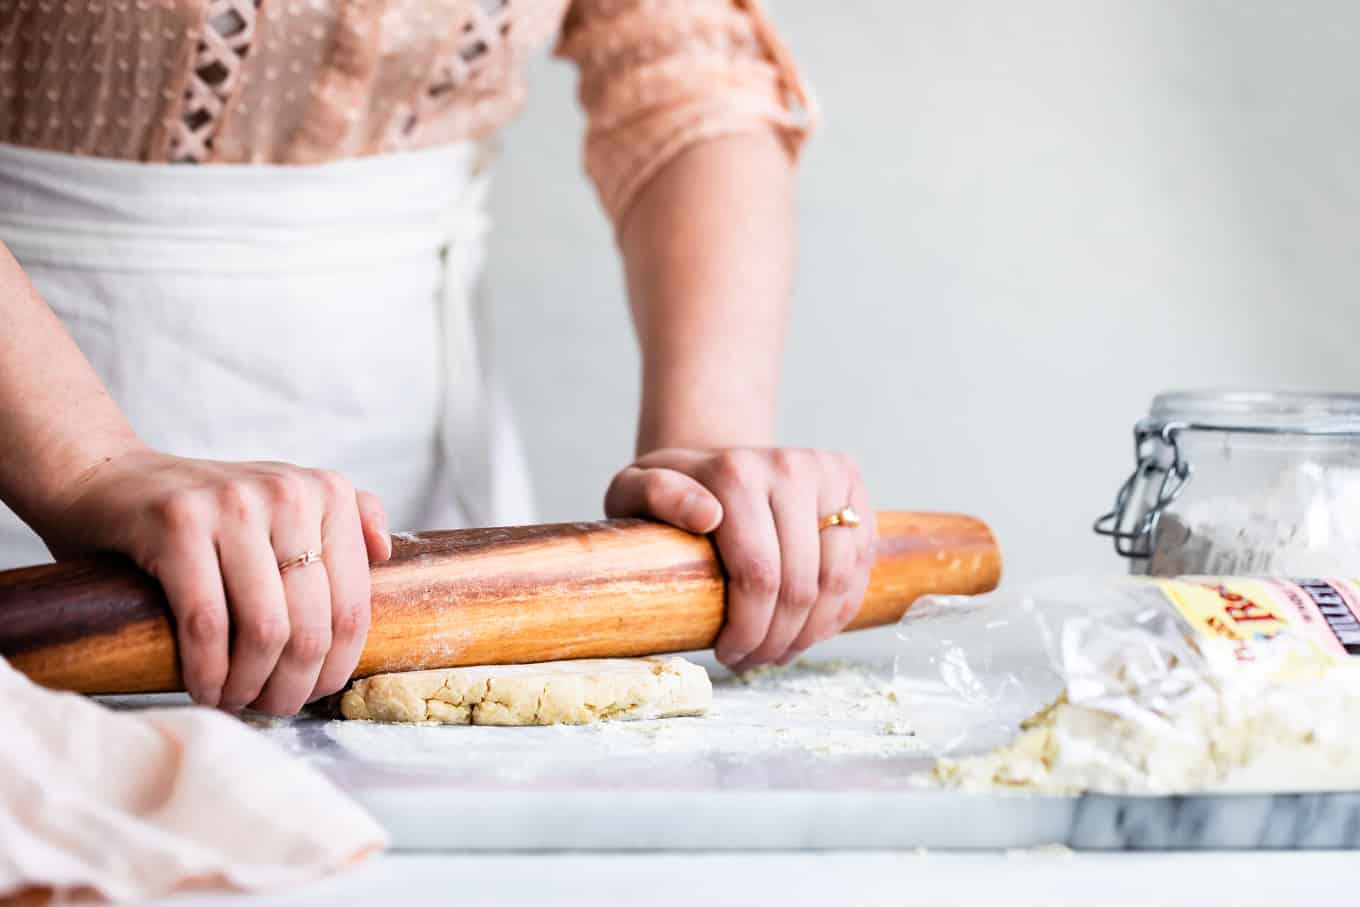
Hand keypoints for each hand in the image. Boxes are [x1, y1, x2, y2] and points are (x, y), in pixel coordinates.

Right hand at [43, 448, 391, 713]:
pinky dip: (208, 672)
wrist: (110, 481)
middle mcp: (288, 492)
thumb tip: (384, 553)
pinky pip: (206, 623)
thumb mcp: (284, 502)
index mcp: (327, 492)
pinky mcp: (177, 524)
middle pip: (312, 625)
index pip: (352, 605)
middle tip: (273, 707)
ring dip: (250, 685)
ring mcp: (233, 504)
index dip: (337, 666)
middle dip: (294, 685)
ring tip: (237, 700)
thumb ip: (344, 518)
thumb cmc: (207, 514)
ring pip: (265, 630)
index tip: (315, 692)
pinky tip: (204, 689)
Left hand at [605, 448, 876, 670]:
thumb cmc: (674, 491)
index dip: (747, 630)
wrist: (718, 461)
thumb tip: (706, 514)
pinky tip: (810, 627)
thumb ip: (656, 496)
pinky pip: (860, 564)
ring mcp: (827, 473)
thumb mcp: (635, 489)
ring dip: (811, 631)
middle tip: (752, 660)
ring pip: (838, 580)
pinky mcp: (853, 485)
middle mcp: (789, 467)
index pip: (758, 575)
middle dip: (777, 639)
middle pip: (799, 584)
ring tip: (781, 649)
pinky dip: (839, 609)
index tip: (725, 653)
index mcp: (736, 472)